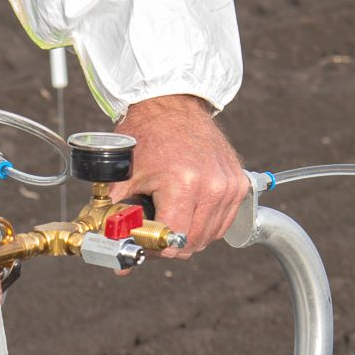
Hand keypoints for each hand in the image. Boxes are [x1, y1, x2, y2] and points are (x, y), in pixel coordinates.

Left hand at [110, 94, 246, 258]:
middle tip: (153, 233)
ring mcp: (231, 186)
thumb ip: (116, 216)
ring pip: (210, 236)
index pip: (173, 240)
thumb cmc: (148, 135)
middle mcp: (213, 186)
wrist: (174, 104)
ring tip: (170, 219)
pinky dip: (206, 223)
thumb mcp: (125, 176)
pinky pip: (224, 221)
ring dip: (189, 236)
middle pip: (193, 243)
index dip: (154, 247)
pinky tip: (189, 210)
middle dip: (170, 245)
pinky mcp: (240, 184)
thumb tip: (114, 251)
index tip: (143, 241)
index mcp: (184, 184)